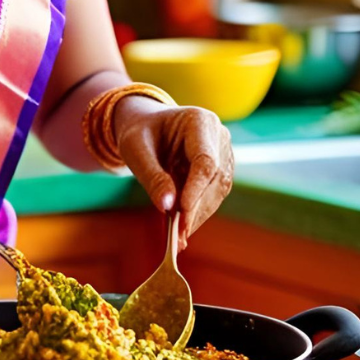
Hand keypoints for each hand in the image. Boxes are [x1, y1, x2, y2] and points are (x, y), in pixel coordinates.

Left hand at [115, 102, 233, 247]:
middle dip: (195, 209)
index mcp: (200, 121)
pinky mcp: (221, 171)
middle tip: (177, 236)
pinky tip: (182, 229)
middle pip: (214, 179)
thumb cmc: (140, 132)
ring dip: (197, 215)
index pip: (206, 161)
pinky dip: (197, 213)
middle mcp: (218, 136)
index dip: (196, 190)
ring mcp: (223, 154)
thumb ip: (151, 175)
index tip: (181, 215)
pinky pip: (212, 196)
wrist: (147, 126)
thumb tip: (167, 207)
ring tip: (177, 238)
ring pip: (217, 191)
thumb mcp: (135, 149)